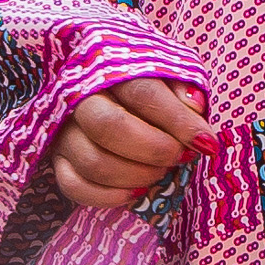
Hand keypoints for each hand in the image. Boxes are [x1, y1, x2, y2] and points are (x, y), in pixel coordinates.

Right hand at [49, 80, 207, 212]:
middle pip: (108, 127)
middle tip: (179, 157)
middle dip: (153, 149)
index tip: (206, 143)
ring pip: (93, 162)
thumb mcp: (168, 73)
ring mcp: (64, 131)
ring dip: (136, 175)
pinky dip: (108, 196)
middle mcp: (80, 98)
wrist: (107, 88)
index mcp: (110, 68)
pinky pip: (74, 186)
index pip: (144, 93)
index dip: (179, 121)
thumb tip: (195, 108)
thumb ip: (183, 88)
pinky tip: (136, 193)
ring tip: (160, 172)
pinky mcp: (57, 160)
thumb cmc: (146, 81)